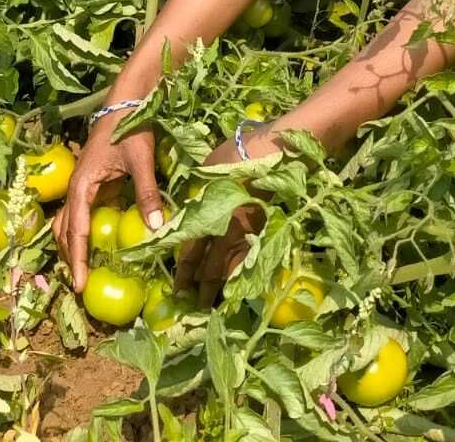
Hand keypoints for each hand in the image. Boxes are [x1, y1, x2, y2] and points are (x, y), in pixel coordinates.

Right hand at [52, 116, 165, 293]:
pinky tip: (95, 244)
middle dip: (69, 259)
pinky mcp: (91, 181)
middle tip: (79, 287)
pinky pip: (80, 214)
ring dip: (72, 246)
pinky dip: (81, 233)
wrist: (127, 99)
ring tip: (82, 270)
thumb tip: (156, 228)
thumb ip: (147, 194)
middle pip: (65, 231)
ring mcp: (81, 185)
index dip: (78, 261)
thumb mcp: (141, 161)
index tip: (79, 286)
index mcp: (81, 186)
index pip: (76, 232)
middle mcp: (75, 188)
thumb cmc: (131, 126)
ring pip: (68, 223)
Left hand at [173, 133, 267, 305]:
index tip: (177, 286)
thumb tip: (195, 201)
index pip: (191, 250)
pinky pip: (252, 259)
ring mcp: (251, 233)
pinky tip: (238, 283)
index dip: (183, 270)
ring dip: (220, 286)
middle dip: (199, 287)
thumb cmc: (240, 153)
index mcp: (210, 215)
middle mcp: (229, 231)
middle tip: (191, 303)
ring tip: (213, 301)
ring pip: (232, 268)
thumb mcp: (210, 167)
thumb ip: (201, 190)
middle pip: (211, 266)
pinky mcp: (268, 231)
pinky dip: (243, 273)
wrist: (277, 152)